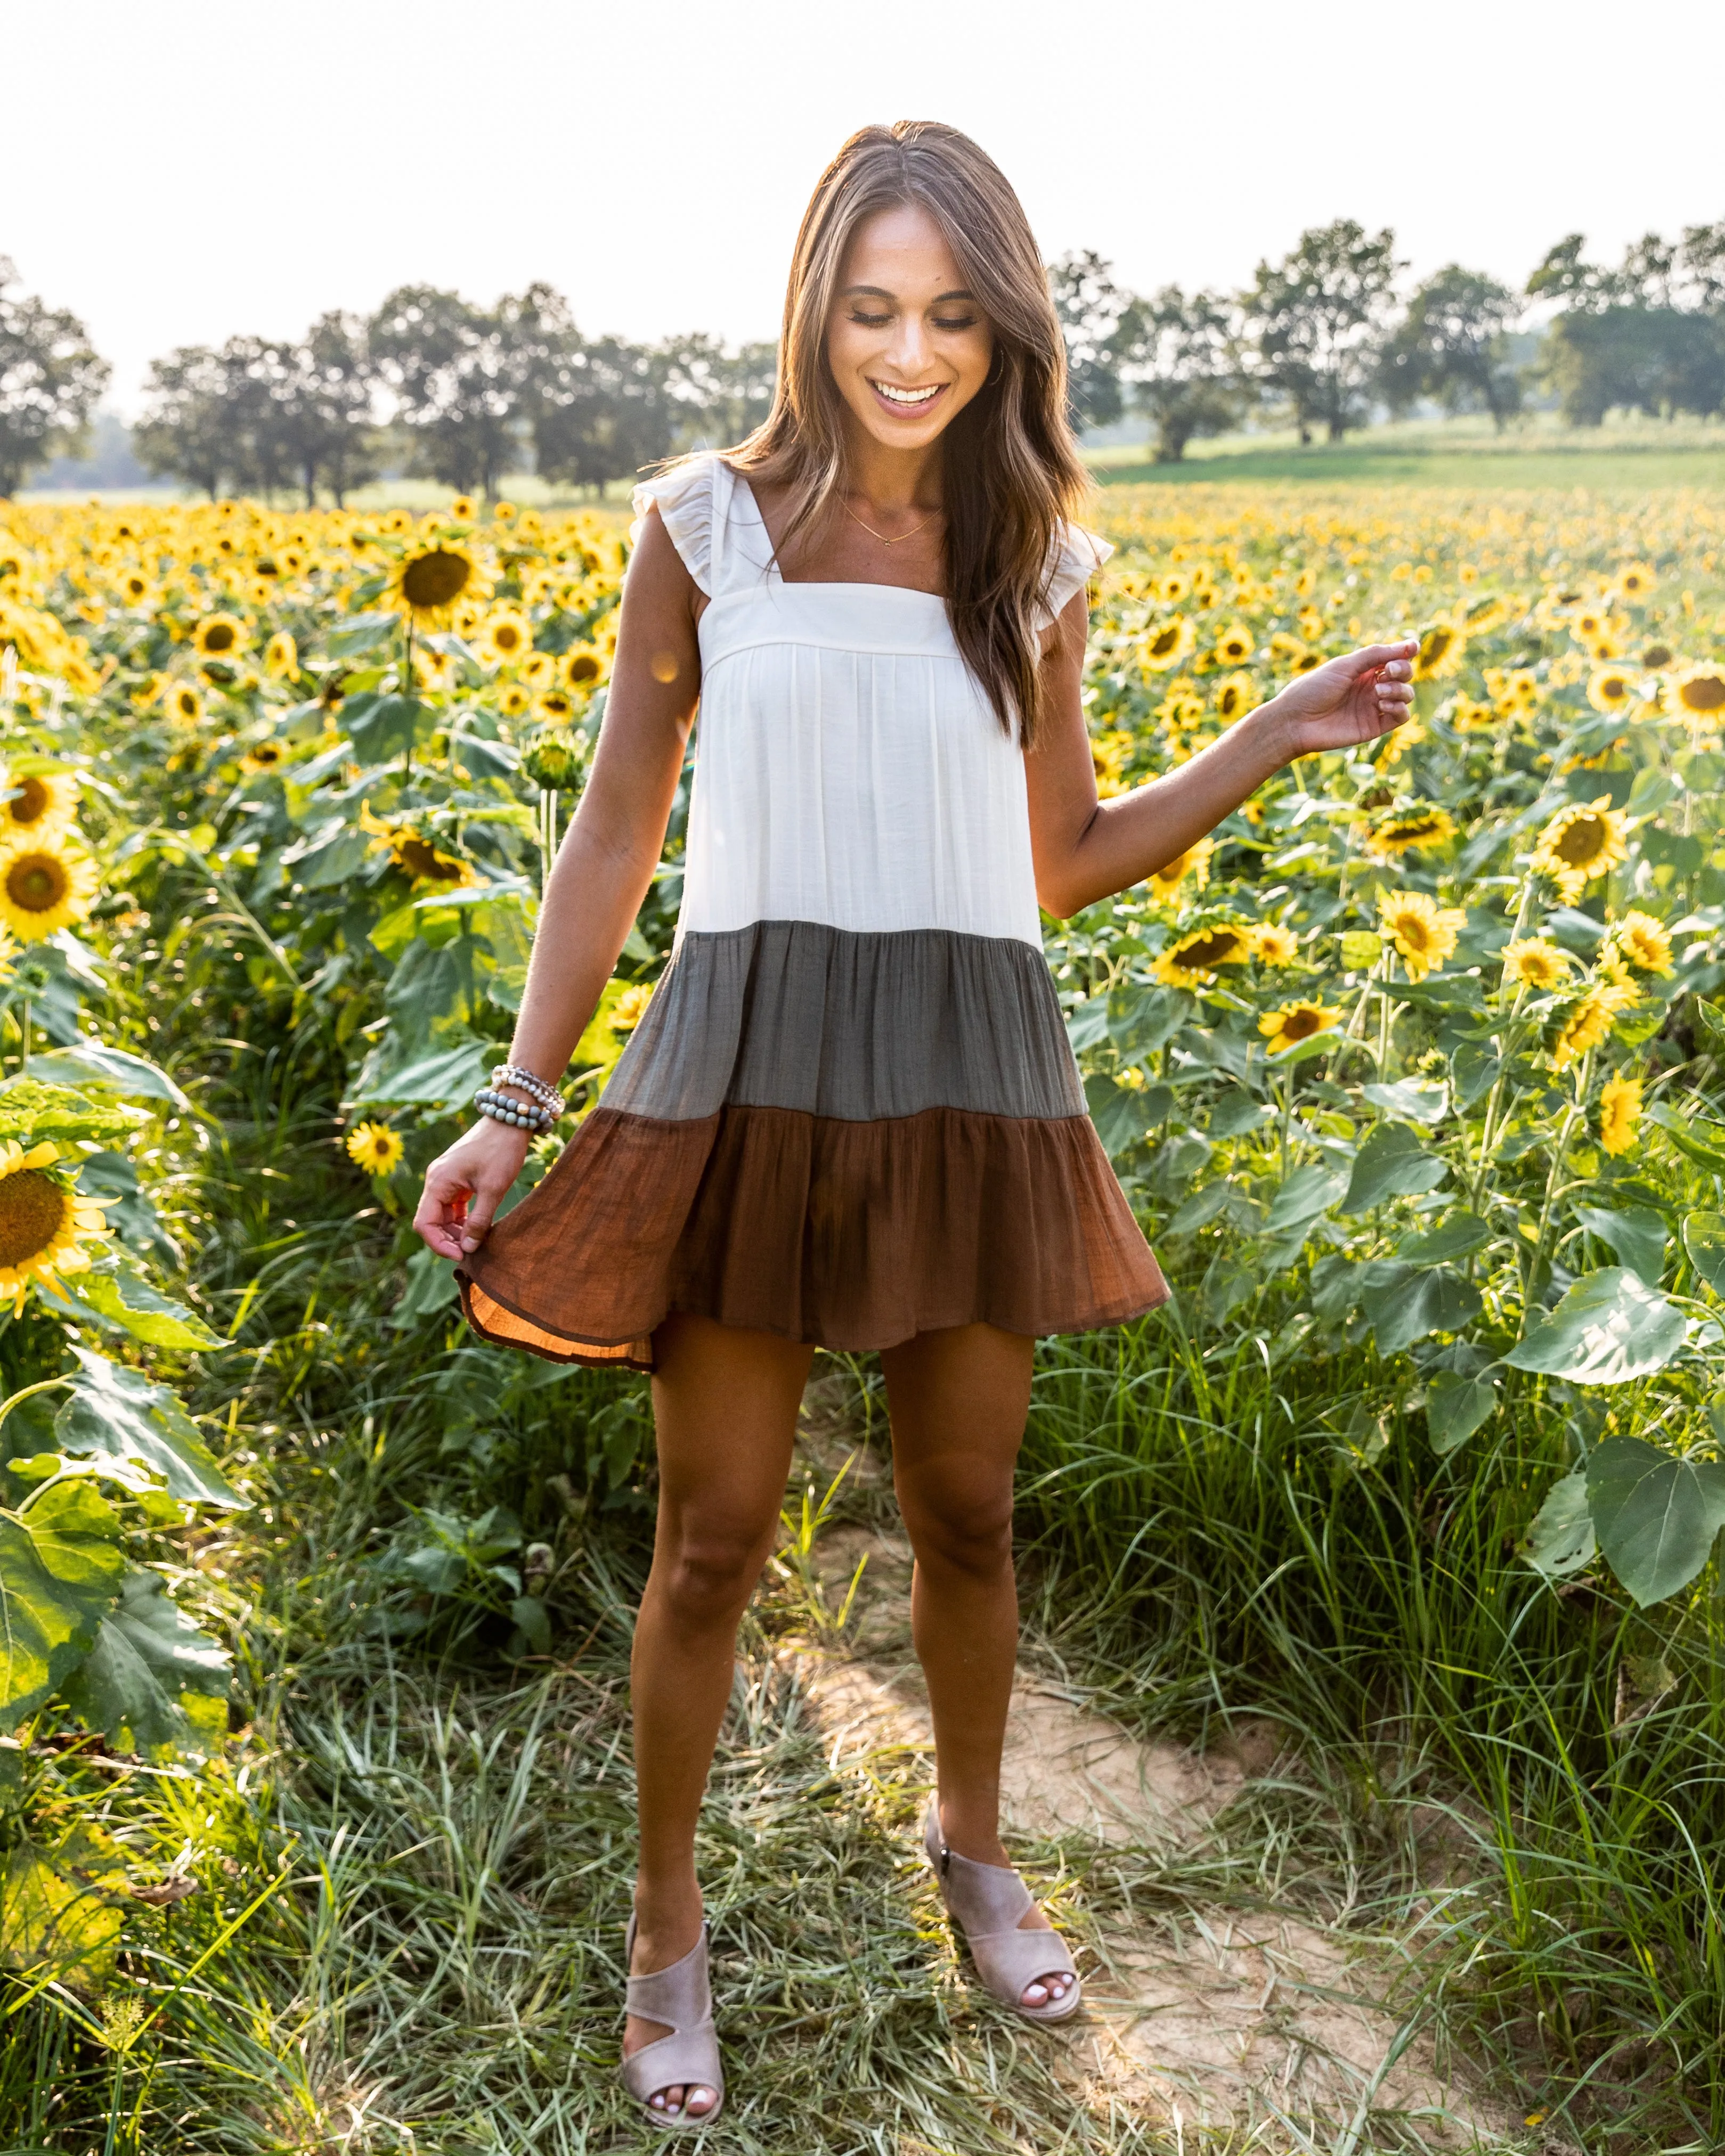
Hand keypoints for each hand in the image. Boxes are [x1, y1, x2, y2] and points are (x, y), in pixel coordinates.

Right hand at [413, 1117, 531, 1260]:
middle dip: (448, 1239)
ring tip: (476, 1244)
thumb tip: (468, 1248)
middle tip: (471, 1253)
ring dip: (456, 1232)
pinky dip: (462, 1220)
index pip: (424, 1223)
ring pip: (443, 1215)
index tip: (461, 1255)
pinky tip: (477, 1230)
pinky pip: (453, 1206)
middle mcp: (436, 1181)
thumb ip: (479, 1221)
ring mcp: (446, 1179)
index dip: (439, 1244)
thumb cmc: (501, 1150)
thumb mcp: (493, 1189)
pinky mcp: (458, 1178)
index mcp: (438, 1182)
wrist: (511, 1120)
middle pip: (432, 1221)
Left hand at [1264, 640, 1416, 759]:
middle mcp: (1371, 687)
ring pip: (1406, 695)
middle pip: (1404, 675)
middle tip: (1387, 671)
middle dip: (1402, 670)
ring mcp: (1373, 707)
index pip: (1394, 658)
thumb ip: (1376, 655)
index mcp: (1363, 669)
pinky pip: (1401, 716)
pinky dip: (1399, 708)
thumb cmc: (1314, 689)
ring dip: (1400, 689)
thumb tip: (1410, 645)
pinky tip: (1382, 704)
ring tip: (1379, 692)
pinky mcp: (1374, 726)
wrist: (1295, 721)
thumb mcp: (1344, 666)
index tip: (1411, 648)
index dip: (1406, 652)